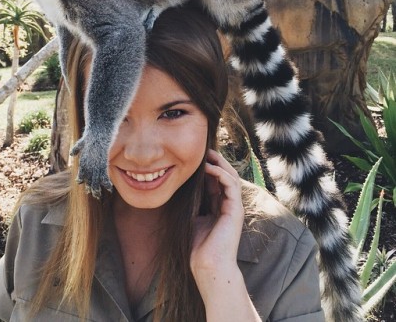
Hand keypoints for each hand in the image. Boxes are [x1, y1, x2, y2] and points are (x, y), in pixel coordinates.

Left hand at [190, 149, 243, 281]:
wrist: (208, 266)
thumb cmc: (198, 247)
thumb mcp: (192, 218)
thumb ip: (192, 203)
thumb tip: (179, 187)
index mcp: (219, 206)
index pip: (215, 181)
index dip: (207, 167)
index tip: (195, 157)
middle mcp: (228, 204)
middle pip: (225, 175)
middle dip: (215, 161)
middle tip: (203, 150)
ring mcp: (234, 206)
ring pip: (231, 176)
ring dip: (219, 163)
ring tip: (207, 154)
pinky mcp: (235, 209)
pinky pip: (231, 184)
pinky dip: (220, 173)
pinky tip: (208, 167)